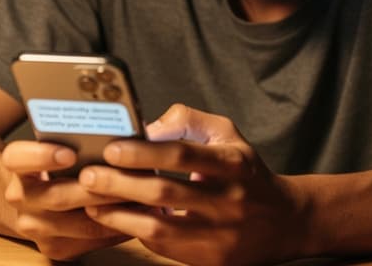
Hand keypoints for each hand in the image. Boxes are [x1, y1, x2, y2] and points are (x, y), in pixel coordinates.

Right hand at [1, 140, 130, 260]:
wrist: (32, 196)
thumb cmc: (56, 160)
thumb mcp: (56, 141)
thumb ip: (77, 133)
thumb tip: (118, 127)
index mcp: (15, 165)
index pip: (18, 157)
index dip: (42, 156)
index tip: (70, 154)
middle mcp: (20, 197)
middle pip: (58, 196)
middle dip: (97, 187)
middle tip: (126, 176)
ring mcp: (35, 226)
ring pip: (80, 223)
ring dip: (115, 209)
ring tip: (143, 195)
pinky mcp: (55, 247)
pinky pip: (91, 241)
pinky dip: (118, 227)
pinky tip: (140, 214)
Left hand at [78, 104, 309, 265]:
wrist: (284, 222)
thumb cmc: (245, 172)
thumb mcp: (227, 134)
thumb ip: (189, 120)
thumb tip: (148, 128)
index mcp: (233, 164)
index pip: (182, 154)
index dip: (143, 152)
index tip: (111, 148)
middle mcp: (229, 201)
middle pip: (165, 193)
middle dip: (120, 183)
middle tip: (88, 175)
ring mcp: (220, 235)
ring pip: (160, 228)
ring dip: (119, 214)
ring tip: (92, 201)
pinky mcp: (211, 260)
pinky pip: (165, 247)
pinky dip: (137, 231)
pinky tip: (116, 218)